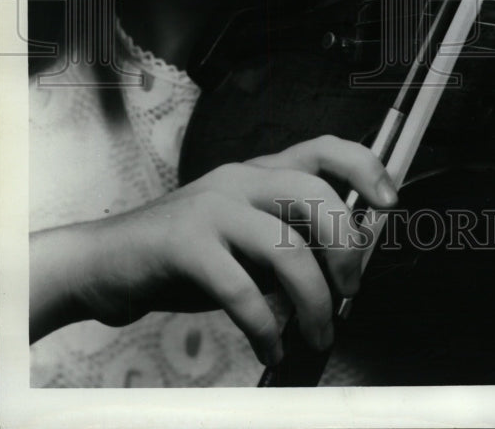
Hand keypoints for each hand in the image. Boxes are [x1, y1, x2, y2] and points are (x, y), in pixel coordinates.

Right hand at [30, 135, 397, 365]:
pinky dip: (264, 327)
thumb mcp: (244, 236)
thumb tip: (344, 269)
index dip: (364, 168)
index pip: (322, 149)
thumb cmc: (185, 253)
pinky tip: (270, 345)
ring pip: (284, 246)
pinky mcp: (185, 245)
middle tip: (350, 289)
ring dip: (312, 300)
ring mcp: (212, 208)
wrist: (105, 262)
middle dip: (344, 247)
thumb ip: (288, 240)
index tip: (389, 203)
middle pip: (314, 194)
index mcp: (259, 173)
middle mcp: (240, 180)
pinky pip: (241, 289)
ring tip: (318, 332)